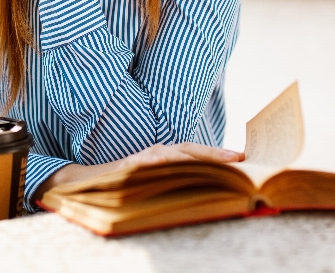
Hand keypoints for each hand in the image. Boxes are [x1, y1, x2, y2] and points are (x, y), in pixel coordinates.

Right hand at [33, 143, 243, 201]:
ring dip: (192, 158)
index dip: (219, 153)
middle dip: (215, 154)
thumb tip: (209, 183)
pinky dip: (154, 163)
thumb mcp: (156, 178)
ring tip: (215, 162)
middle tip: (239, 159)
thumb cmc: (128, 183)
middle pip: (189, 150)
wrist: (90, 184)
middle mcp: (156, 153)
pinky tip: (165, 162)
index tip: (244, 157)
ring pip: (170, 155)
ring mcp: (141, 160)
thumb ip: (176, 176)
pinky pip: (143, 165)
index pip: (196, 152)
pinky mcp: (126, 169)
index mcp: (166, 156)